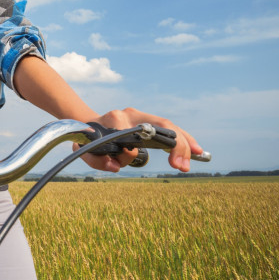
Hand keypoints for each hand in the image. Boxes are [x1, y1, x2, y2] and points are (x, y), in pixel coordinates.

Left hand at [75, 107, 202, 172]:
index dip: (157, 146)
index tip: (171, 164)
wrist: (82, 123)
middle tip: (183, 166)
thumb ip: (98, 161)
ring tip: (196, 156)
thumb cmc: (83, 139)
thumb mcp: (84, 150)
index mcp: (117, 118)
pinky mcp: (142, 119)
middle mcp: (130, 113)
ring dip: (183, 142)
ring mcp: (137, 114)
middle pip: (163, 124)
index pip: (143, 130)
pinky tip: (195, 149)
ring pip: (167, 125)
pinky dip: (181, 138)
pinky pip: (165, 128)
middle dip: (178, 145)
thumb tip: (115, 166)